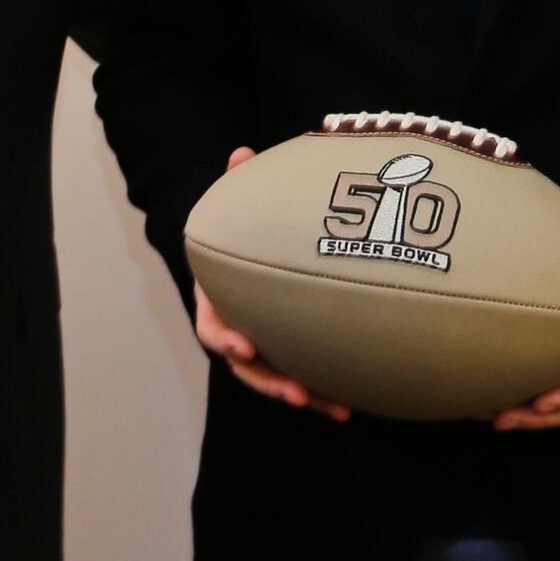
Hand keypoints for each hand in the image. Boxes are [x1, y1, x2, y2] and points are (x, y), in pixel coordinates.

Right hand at [191, 147, 357, 420]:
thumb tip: (242, 153)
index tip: (243, 346)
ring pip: (274, 380)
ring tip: (333, 408)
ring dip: (300, 395)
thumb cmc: (241, 232)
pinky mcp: (284, 355)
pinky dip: (320, 393)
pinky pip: (298, 378)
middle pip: (245, 367)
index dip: (225, 337)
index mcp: (216, 299)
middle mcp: (234, 330)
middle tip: (293, 391)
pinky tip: (348, 407)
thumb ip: (239, 186)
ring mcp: (259, 346)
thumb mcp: (235, 208)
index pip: (211, 325)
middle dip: (269, 381)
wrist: (244, 255)